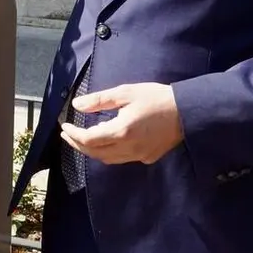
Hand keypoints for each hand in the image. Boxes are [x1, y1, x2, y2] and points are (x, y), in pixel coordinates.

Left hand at [60, 82, 183, 164]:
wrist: (188, 111)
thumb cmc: (156, 98)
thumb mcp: (125, 93)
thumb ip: (98, 100)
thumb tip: (76, 105)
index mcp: (121, 131)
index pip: (88, 140)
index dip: (73, 134)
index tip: (64, 126)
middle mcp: (129, 148)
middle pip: (95, 153)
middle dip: (78, 144)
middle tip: (67, 134)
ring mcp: (139, 155)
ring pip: (108, 159)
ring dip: (93, 150)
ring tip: (83, 137)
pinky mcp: (148, 157)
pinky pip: (122, 158)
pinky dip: (109, 152)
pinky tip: (108, 140)